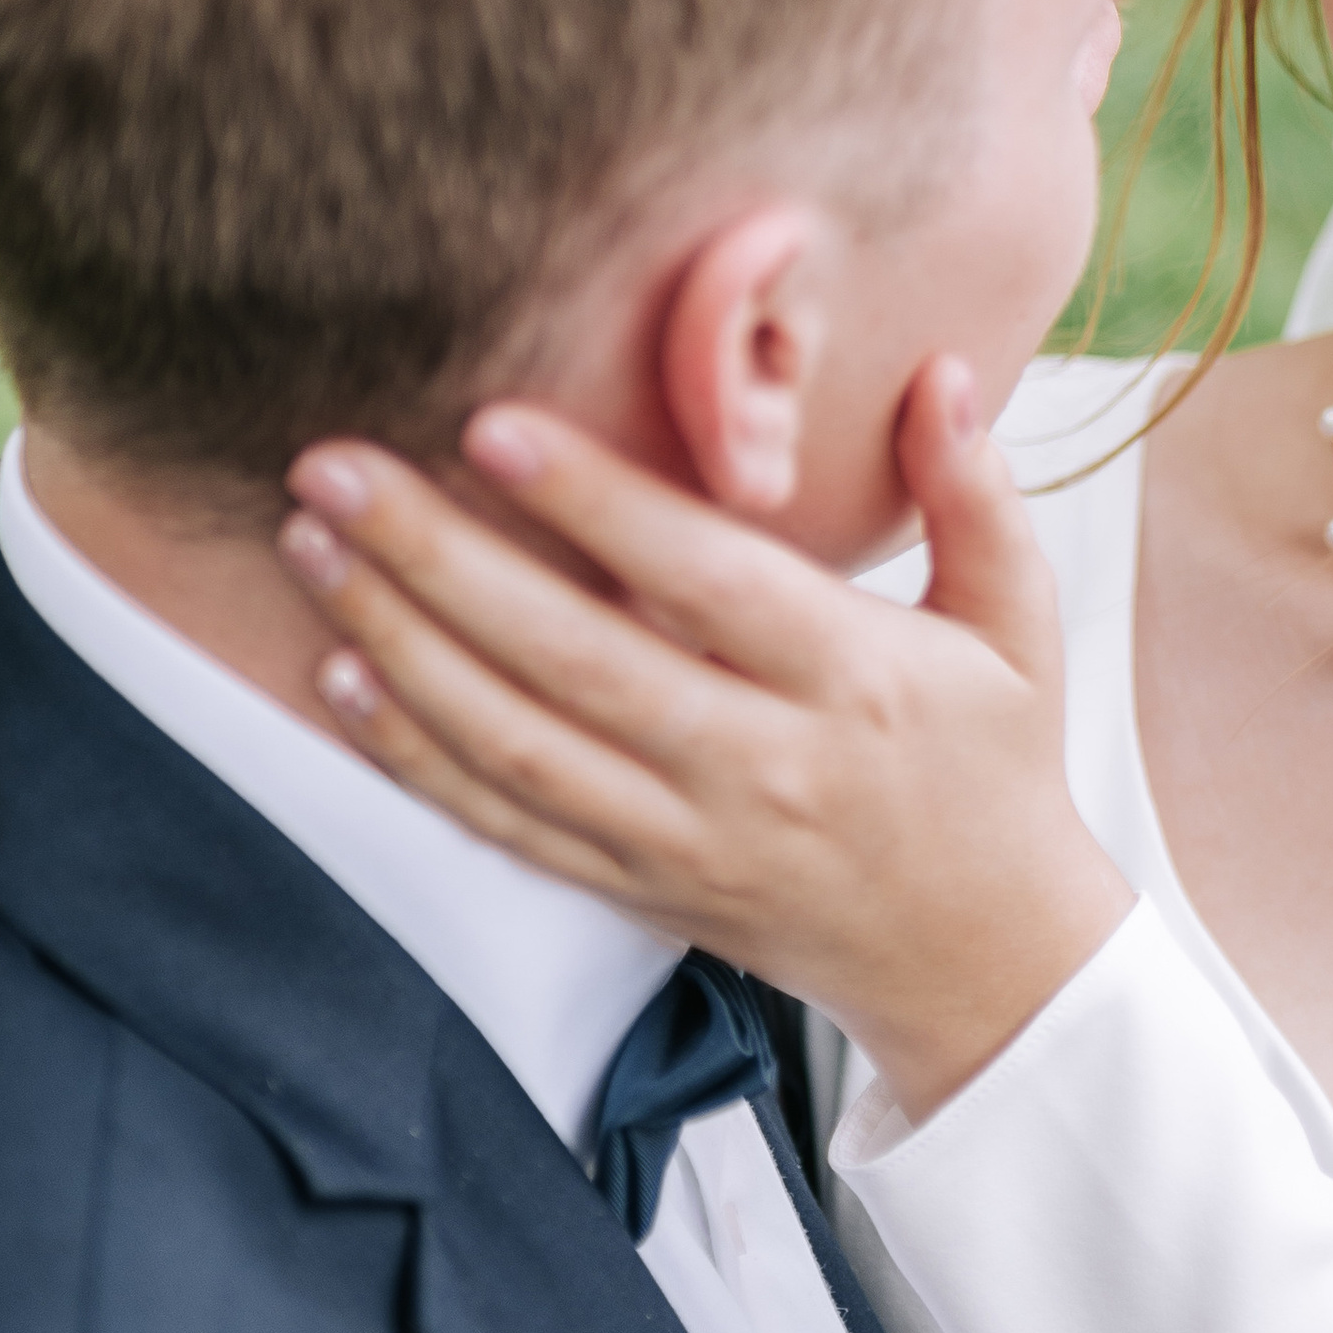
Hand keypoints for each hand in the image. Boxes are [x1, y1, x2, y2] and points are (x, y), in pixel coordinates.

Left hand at [278, 363, 1134, 1122]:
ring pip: (517, 747)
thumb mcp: (1019, 628)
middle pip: (577, 660)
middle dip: (439, 560)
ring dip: (401, 646)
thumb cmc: (996, 769)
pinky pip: (509, 827)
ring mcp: (694, 841)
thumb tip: (940, 370)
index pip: (707, 581)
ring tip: (314, 551)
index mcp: (856, 681)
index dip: (596, 502)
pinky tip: (346, 678)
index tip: (490, 423)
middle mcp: (765, 768)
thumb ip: (975, 494)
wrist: (985, 963)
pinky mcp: (645, 892)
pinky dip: (419, 759)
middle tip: (334, 470)